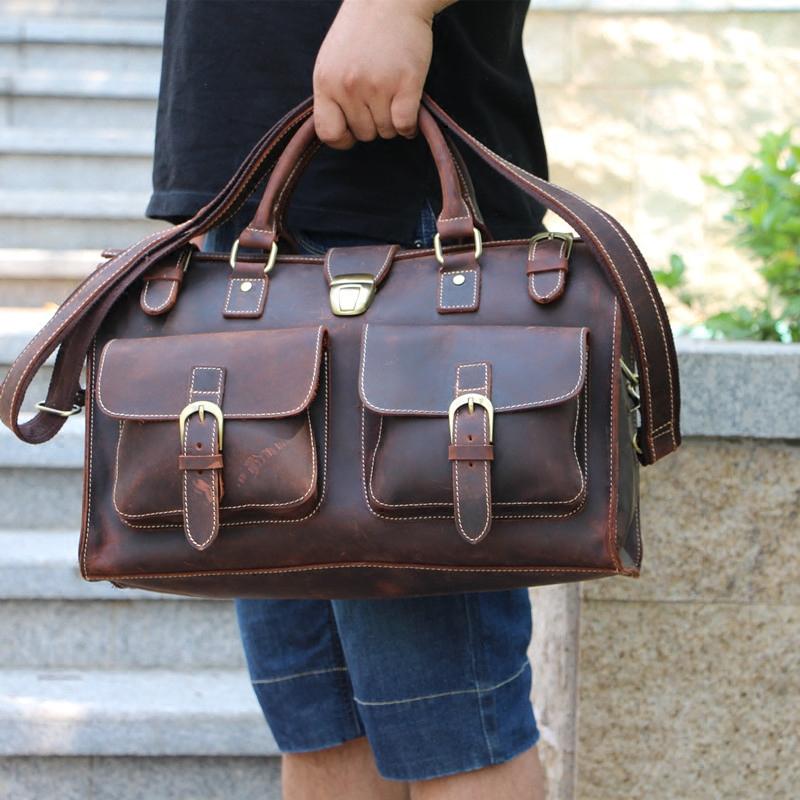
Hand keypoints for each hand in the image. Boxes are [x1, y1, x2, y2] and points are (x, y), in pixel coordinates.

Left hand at [312, 0, 454, 148]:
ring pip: (386, 131)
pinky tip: (410, 111)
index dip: (343, 138)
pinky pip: (405, 125)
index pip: (328, 133)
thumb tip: (341, 131)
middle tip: (380, 99)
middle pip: (364, 134)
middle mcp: (349, 87)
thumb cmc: (361, 29)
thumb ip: (333, 93)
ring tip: (394, 96)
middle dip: (373, 123)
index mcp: (326, 82)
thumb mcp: (333, 61)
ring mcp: (377, 86)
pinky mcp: (406, 83)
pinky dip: (410, 126)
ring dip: (392, 121)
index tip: (353, 130)